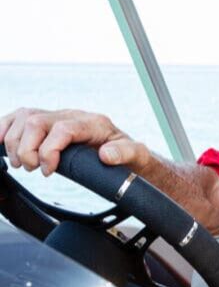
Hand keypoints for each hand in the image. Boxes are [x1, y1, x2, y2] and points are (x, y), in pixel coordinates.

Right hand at [0, 108, 148, 175]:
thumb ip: (125, 153)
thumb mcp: (137, 155)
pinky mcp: (48, 123)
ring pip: (24, 118)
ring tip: (23, 164)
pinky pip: (19, 118)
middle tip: (33, 169)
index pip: (62, 128)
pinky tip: (2, 144)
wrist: (128, 154)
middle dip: (27, 148)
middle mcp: (73, 116)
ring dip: (14, 142)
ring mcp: (59, 117)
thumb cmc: (130, 156)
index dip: (49, 150)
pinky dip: (5, 129)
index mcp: (94, 123)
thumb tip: (106, 155)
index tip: (48, 170)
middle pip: (36, 121)